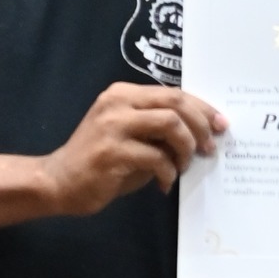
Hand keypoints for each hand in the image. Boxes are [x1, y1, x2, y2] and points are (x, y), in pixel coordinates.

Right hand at [41, 81, 226, 215]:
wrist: (58, 182)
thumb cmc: (98, 163)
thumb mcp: (131, 138)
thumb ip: (158, 131)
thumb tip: (200, 135)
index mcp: (123, 93)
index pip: (173, 93)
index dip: (202, 108)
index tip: (220, 124)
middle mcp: (118, 103)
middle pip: (175, 103)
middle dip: (201, 125)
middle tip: (210, 147)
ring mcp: (113, 125)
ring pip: (170, 124)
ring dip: (186, 148)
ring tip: (184, 166)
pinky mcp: (112, 152)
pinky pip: (156, 158)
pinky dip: (168, 172)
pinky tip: (165, 184)